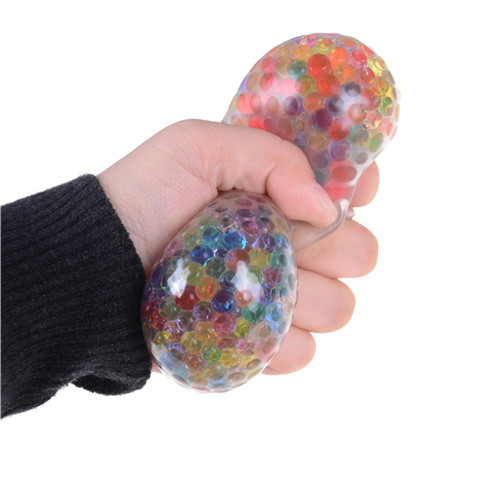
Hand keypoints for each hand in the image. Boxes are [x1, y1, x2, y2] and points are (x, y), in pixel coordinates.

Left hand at [98, 119, 377, 374]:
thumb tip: (322, 207)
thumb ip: (268, 156)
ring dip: (309, 298)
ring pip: (338, 307)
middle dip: (337, 248)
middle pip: (359, 254)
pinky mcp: (261, 341)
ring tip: (259, 286)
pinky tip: (249, 324)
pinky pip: (304, 351)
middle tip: (294, 243)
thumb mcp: (197, 147)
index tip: (351, 194)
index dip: (359, 190)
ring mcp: (279, 296)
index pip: (350, 190)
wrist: (102, 267)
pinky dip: (283, 341)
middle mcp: (288, 245)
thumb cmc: (146, 198)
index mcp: (280, 196)